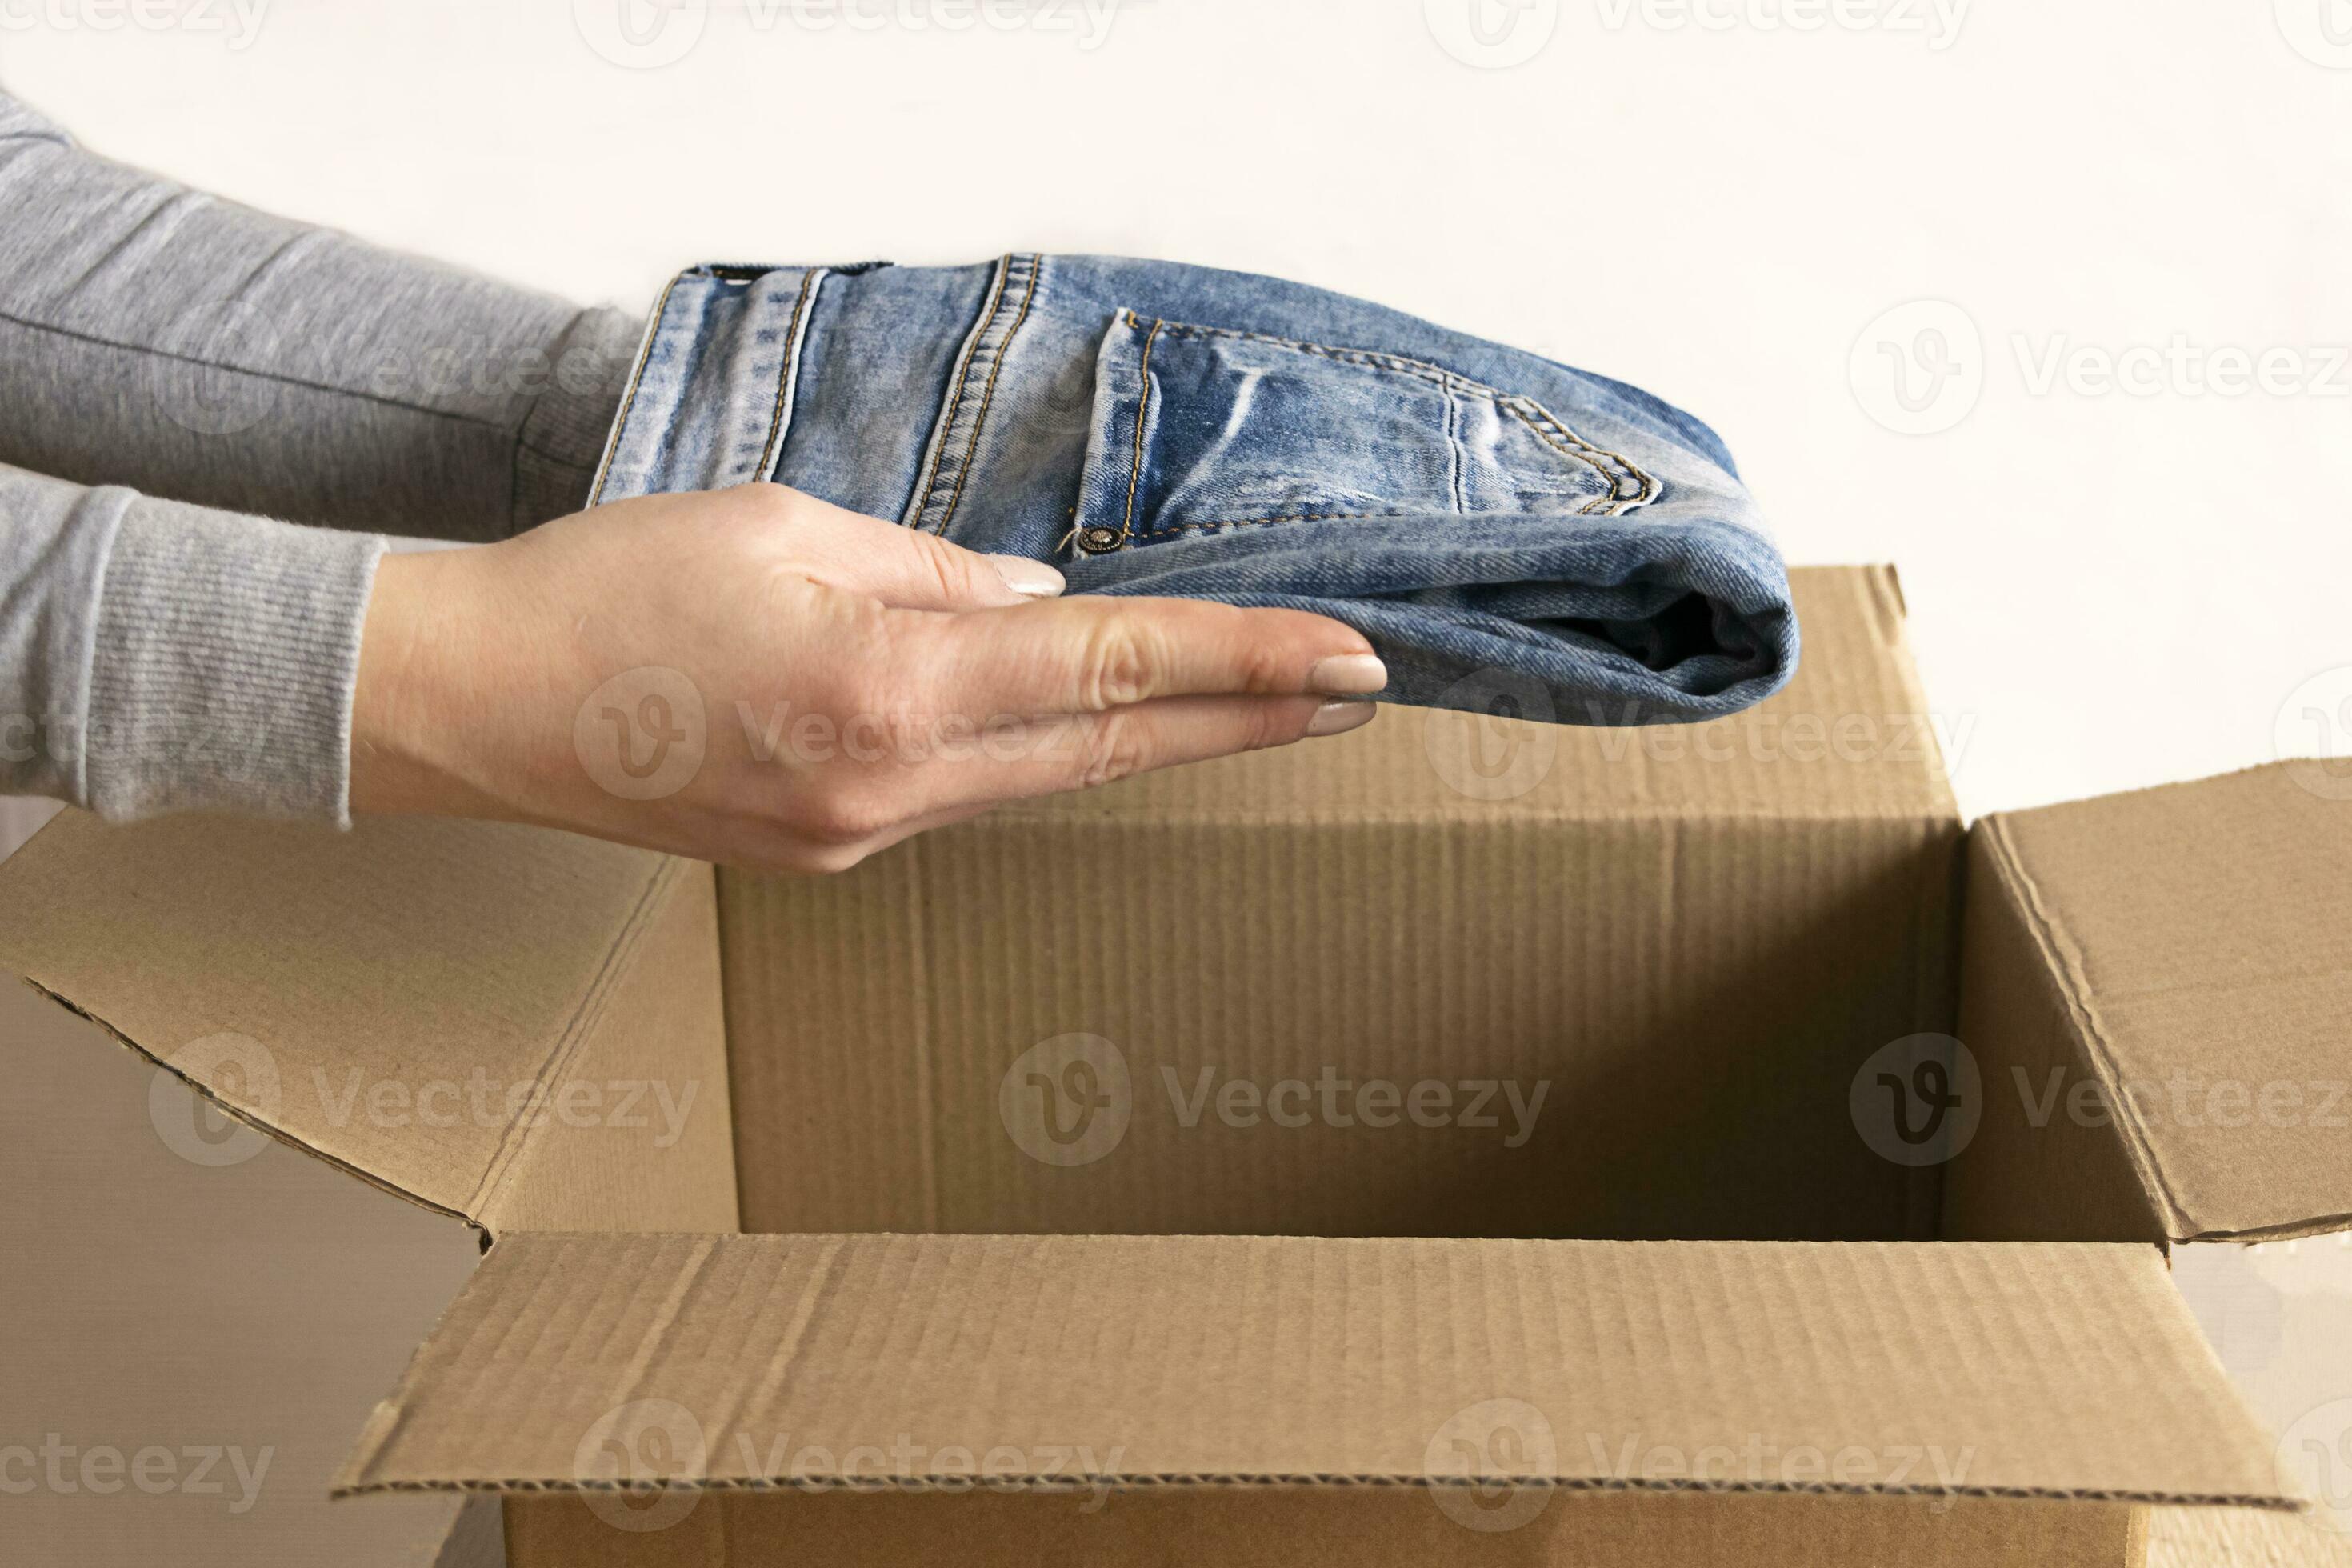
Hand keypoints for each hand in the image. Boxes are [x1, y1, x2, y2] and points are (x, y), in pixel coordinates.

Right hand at [351, 484, 1383, 872]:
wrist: (473, 705)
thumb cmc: (614, 589)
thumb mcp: (789, 526)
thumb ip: (938, 574)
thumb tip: (1046, 609)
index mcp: (889, 684)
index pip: (1114, 669)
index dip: (1247, 665)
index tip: (1350, 659)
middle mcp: (891, 787)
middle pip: (1112, 748)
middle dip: (1248, 719)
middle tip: (1360, 694)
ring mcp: (861, 840)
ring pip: (1045, 778)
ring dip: (1153, 737)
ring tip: (1254, 703)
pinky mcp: (825, 858)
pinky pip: (961, 795)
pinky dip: (1030, 751)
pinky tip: (1069, 717)